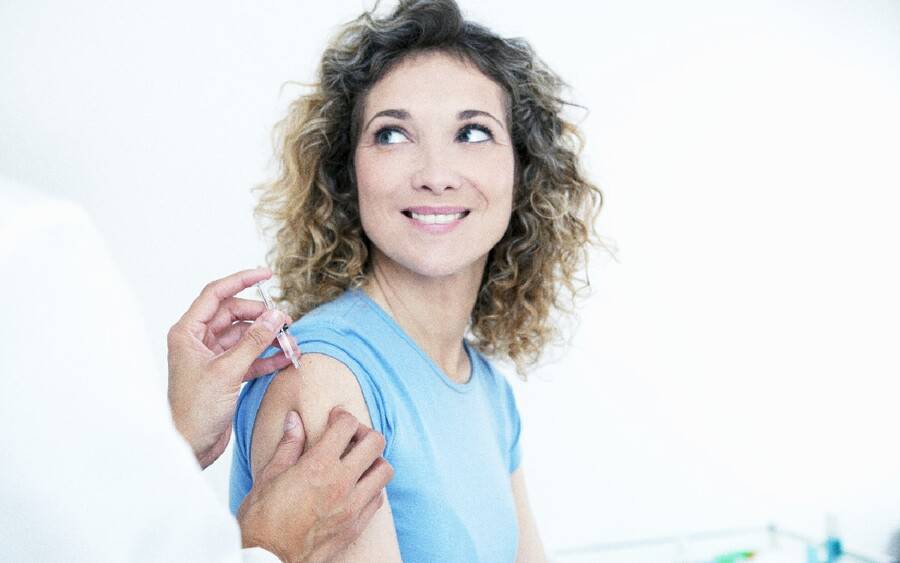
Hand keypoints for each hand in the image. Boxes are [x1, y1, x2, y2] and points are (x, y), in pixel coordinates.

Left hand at [167, 267, 298, 467]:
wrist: (189, 447)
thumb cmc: (194, 412)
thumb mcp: (227, 372)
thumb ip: (253, 342)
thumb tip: (274, 317)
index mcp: (188, 332)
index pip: (216, 294)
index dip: (242, 281)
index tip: (267, 274)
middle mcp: (199, 341)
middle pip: (236, 315)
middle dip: (263, 317)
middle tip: (285, 323)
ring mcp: (213, 358)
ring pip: (246, 336)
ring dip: (268, 338)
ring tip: (290, 343)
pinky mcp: (225, 375)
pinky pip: (250, 357)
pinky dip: (267, 357)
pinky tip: (286, 358)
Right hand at [238, 408, 393, 562]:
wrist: (268, 560)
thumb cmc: (262, 520)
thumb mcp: (269, 476)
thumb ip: (288, 445)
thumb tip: (294, 420)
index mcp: (318, 465)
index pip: (348, 425)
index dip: (342, 416)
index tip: (335, 419)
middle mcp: (341, 482)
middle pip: (375, 443)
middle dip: (365, 433)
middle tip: (351, 437)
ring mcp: (352, 506)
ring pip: (384, 471)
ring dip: (374, 461)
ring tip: (358, 463)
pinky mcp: (356, 526)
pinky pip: (378, 498)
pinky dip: (372, 488)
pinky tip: (357, 488)